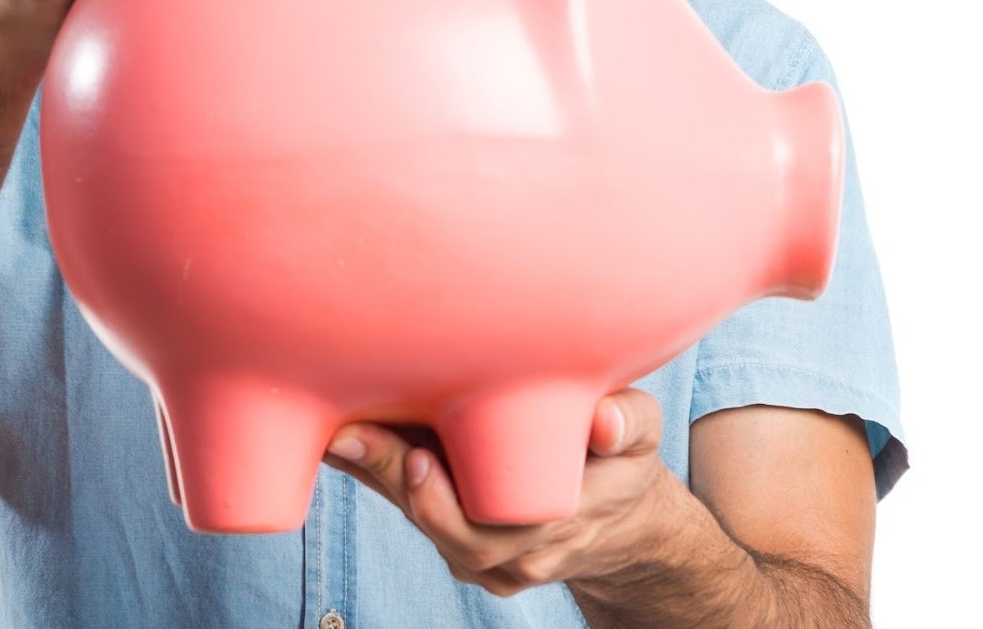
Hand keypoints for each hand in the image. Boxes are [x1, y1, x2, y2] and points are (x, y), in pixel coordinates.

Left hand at [321, 389, 672, 598]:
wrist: (617, 519)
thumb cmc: (620, 457)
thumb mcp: (640, 433)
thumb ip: (630, 422)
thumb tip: (605, 420)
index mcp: (565, 515)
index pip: (500, 521)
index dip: (453, 498)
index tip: (420, 455)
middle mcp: (523, 550)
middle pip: (452, 534)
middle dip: (400, 485)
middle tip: (354, 435)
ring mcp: (493, 561)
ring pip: (430, 530)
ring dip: (383, 483)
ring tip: (342, 433)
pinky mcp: (466, 553)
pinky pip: (420, 522)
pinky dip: (385, 485)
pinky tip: (352, 443)